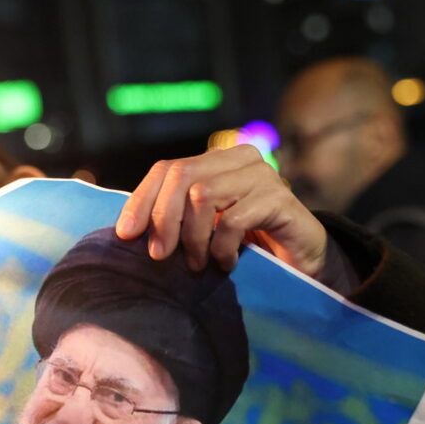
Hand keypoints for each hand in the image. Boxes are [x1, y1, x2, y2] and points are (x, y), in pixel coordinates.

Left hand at [115, 145, 327, 276]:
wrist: (298, 263)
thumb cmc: (243, 248)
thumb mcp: (201, 230)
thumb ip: (173, 218)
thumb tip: (125, 229)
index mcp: (216, 161)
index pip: (166, 168)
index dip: (141, 200)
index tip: (126, 234)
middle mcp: (239, 160)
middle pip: (181, 176)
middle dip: (163, 219)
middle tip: (159, 255)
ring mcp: (262, 175)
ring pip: (203, 196)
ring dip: (193, 238)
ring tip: (198, 264)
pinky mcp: (280, 199)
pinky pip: (232, 220)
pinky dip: (222, 248)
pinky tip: (226, 263)